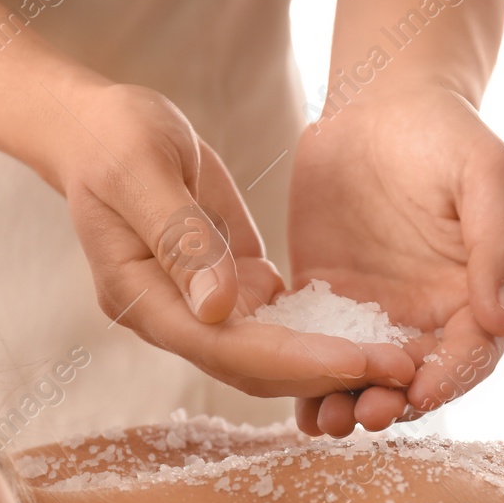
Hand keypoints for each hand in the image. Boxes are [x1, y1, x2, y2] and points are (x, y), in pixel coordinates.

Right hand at [44, 80, 413, 399]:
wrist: (101, 130)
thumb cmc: (113, 138)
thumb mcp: (142, 169)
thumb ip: (181, 237)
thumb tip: (219, 309)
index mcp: (142, 298)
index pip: (226, 350)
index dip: (293, 361)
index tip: (356, 361)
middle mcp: (174, 318)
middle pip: (256, 367)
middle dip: (328, 372)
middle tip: (401, 369)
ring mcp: (201, 310)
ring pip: (272, 356)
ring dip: (333, 362)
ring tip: (400, 360)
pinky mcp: (229, 291)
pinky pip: (279, 328)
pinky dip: (324, 335)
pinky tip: (376, 335)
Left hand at [287, 84, 503, 436]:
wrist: (380, 103)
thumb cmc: (446, 133)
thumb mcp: (488, 177)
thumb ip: (500, 246)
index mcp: (474, 296)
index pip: (469, 355)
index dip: (449, 379)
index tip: (423, 393)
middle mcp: (426, 317)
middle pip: (412, 380)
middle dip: (391, 403)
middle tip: (364, 415)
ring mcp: (373, 315)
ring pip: (361, 375)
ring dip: (344, 403)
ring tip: (325, 419)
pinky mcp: (324, 301)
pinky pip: (312, 348)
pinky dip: (300, 378)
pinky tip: (284, 395)